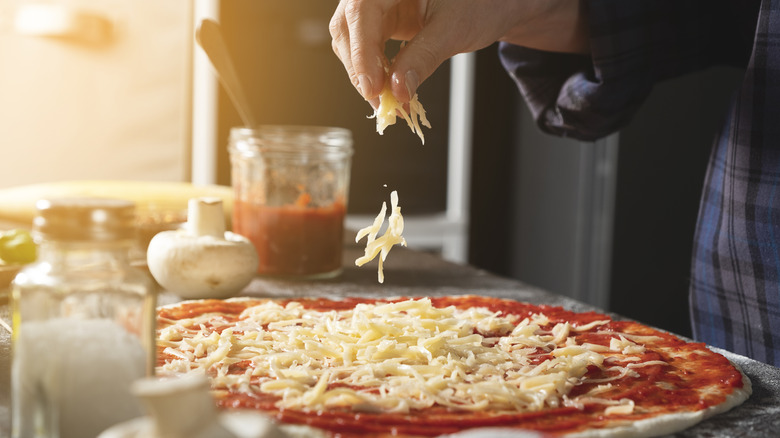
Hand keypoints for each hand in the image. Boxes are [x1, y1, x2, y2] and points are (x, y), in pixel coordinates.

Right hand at [329, 0, 587, 103]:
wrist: (495, 3)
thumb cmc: (481, 4)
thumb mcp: (453, 30)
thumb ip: (423, 57)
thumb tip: (398, 90)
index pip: (362, 13)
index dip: (362, 54)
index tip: (372, 88)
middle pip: (349, 28)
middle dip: (361, 69)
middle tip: (381, 101)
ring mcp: (377, 6)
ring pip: (352, 41)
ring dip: (364, 74)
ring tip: (388, 100)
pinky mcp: (382, 22)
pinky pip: (366, 47)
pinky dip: (374, 71)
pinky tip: (389, 87)